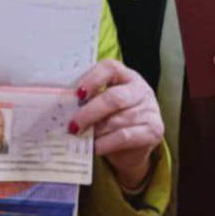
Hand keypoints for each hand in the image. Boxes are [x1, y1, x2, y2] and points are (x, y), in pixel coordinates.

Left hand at [70, 59, 163, 189]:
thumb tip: (61, 106)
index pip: (110, 68)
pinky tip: (95, 147)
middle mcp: (141, 90)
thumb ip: (87, 100)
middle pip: (114, 98)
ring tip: (81, 137)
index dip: (92, 79)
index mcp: (126, 76)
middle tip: (73, 124)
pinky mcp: (153, 131)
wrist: (133, 146)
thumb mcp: (100, 105)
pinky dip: (106, 143)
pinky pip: (125, 136)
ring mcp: (150, 110)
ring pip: (118, 120)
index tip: (76, 94)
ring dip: (96, 131)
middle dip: (90, 112)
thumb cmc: (111, 119)